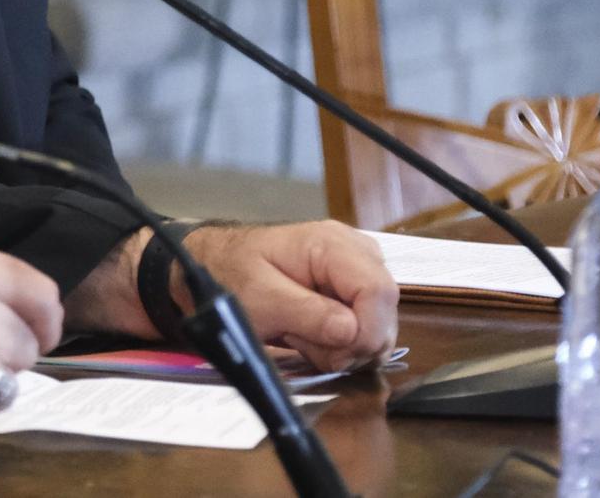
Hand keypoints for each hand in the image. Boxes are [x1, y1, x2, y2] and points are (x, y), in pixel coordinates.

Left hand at [181, 221, 397, 371]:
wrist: (214, 267)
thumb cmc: (230, 274)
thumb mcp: (260, 298)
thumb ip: (308, 313)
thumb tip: (352, 332)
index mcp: (332, 244)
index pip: (379, 291)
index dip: (367, 332)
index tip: (337, 354)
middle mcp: (355, 253)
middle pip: (385, 312)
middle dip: (351, 343)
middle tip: (304, 342)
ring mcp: (357, 273)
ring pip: (378, 328)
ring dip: (341, 347)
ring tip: (299, 333)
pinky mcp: (353, 293)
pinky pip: (365, 332)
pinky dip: (339, 345)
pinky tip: (308, 334)